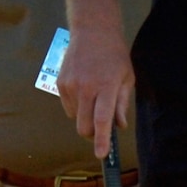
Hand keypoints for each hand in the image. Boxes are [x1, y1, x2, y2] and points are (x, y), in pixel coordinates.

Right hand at [57, 23, 133, 158]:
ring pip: (75, 118)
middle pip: (83, 126)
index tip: (101, 155)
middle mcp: (86, 87)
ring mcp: (70, 85)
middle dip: (92, 134)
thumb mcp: (126, 77)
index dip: (102, 140)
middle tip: (101, 129)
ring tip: (94, 97)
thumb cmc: (114, 55)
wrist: (92, 30)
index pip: (102, 119)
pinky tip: (84, 90)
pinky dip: (76, 107)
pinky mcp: (60, 83)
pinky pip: (68, 107)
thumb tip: (118, 126)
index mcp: (106, 86)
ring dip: (84, 118)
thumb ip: (122, 104)